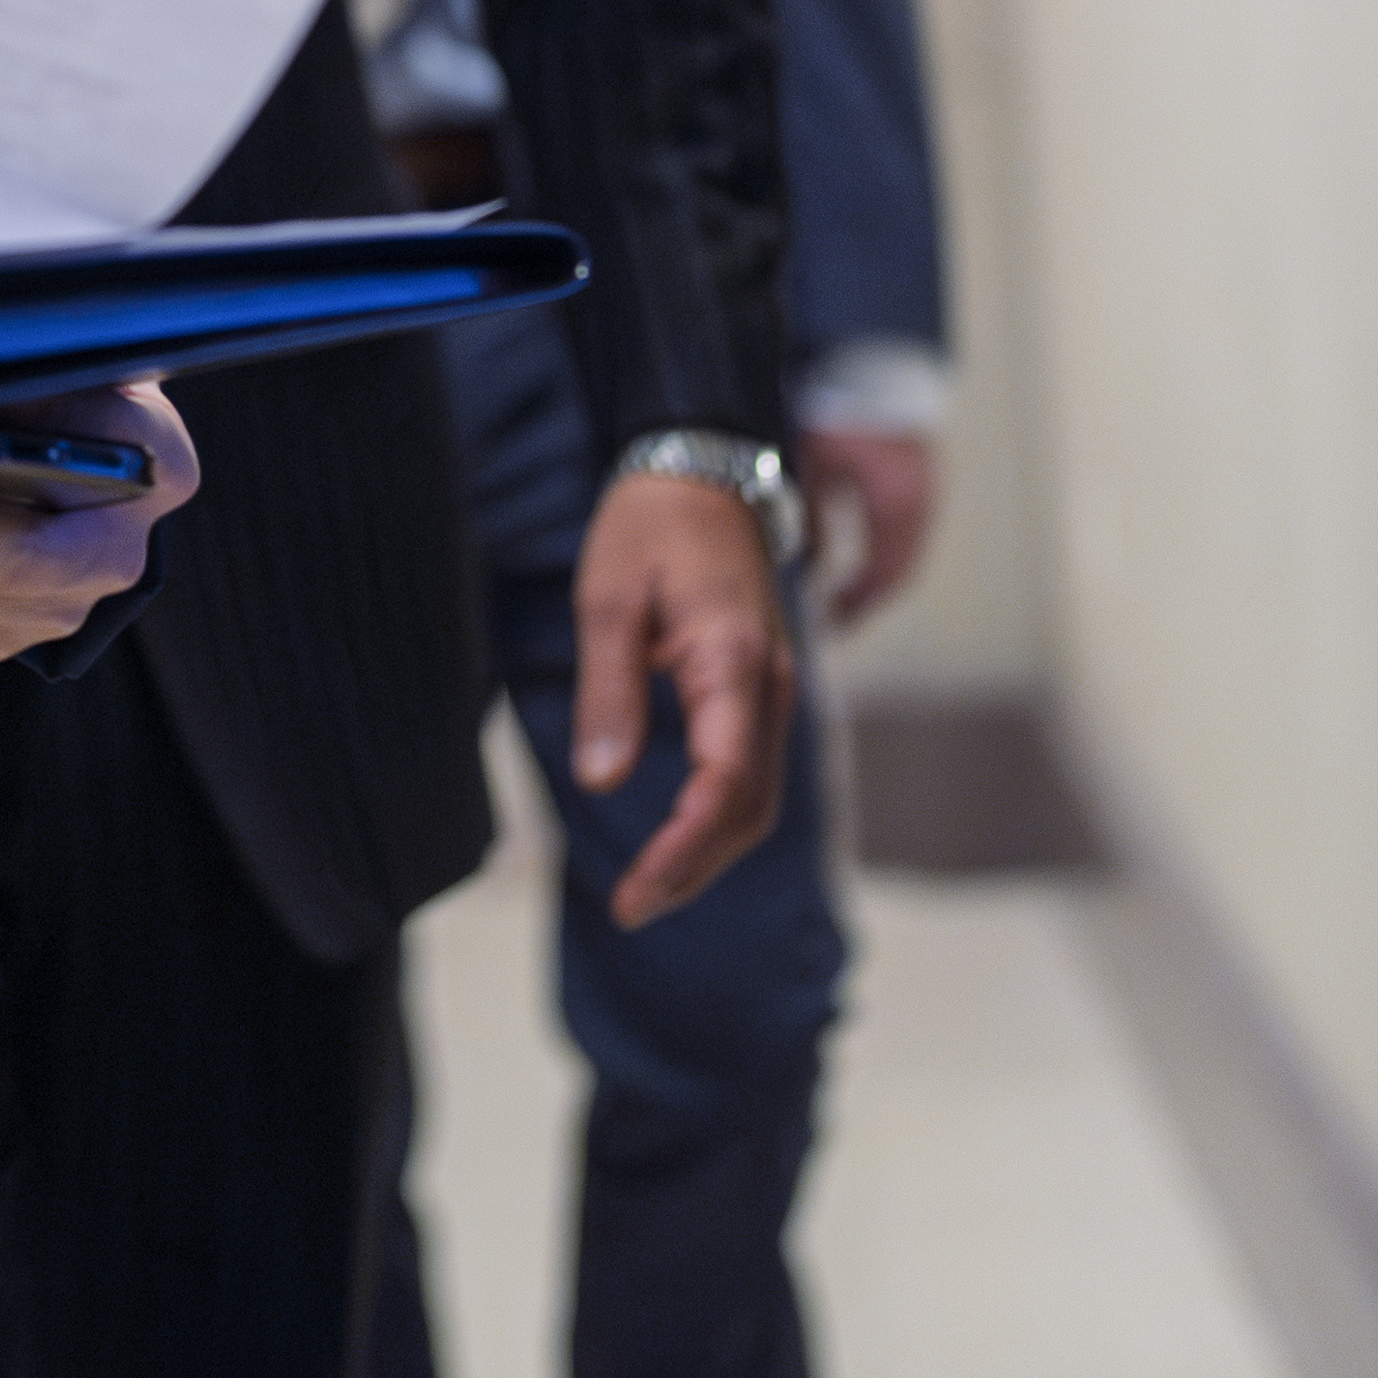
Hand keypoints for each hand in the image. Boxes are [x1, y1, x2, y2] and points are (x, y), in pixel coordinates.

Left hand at [573, 461, 802, 926]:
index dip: (683, 847)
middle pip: (750, 806)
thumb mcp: (609, 598)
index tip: (636, 892)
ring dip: (709, 851)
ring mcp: (774, 689)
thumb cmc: (650, 525)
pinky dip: (722, 818)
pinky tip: (679, 838)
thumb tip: (604, 781)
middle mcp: (769, 685)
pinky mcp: (763, 689)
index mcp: (733, 661)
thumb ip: (608, 691)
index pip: (724, 781)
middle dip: (695, 867)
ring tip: (648, 890)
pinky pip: (754, 771)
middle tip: (631, 906)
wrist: (704, 472)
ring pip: (759, 797)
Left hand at [805, 423, 941, 628]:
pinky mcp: (920, 470)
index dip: (858, 604)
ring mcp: (925, 484)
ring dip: (882, 573)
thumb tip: (807, 561)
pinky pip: (910, 524)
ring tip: (850, 593)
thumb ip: (810, 516)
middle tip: (842, 618)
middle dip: (872, 597)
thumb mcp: (812, 464)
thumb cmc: (835, 404)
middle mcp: (919, 499)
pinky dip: (888, 546)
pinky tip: (863, 551)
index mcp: (895, 504)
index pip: (883, 574)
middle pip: (901, 567)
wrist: (866, 356)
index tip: (833, 624)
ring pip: (908, 547)